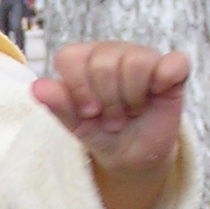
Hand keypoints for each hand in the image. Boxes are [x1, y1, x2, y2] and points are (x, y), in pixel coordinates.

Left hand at [32, 42, 185, 208]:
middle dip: (107, 102)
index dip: (78, 89)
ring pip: (135, 62)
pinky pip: (173, 63)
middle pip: (103, 64)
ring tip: (130, 112)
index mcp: (83, 61)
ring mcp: (142, 56)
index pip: (70, 57)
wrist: (135, 155)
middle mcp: (112, 52)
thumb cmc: (104, 135)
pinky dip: (164, 82)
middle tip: (112, 119)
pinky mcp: (171, 67)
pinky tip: (156, 95)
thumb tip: (36, 87)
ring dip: (131, 99)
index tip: (88, 113)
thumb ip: (59, 107)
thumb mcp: (78, 127)